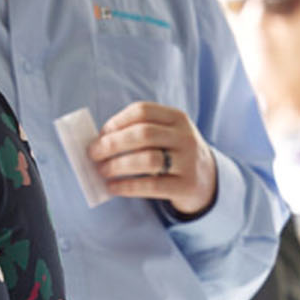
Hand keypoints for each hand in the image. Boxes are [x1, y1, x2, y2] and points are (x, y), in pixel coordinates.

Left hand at [88, 101, 216, 216]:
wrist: (206, 180)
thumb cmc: (172, 154)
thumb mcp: (164, 136)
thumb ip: (137, 133)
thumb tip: (97, 142)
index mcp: (177, 118)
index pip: (142, 111)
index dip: (117, 121)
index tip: (101, 134)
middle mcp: (186, 137)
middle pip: (143, 134)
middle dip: (112, 144)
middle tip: (93, 154)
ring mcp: (189, 161)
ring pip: (148, 159)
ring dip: (118, 165)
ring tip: (102, 171)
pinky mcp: (187, 186)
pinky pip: (152, 186)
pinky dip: (127, 186)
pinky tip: (113, 187)